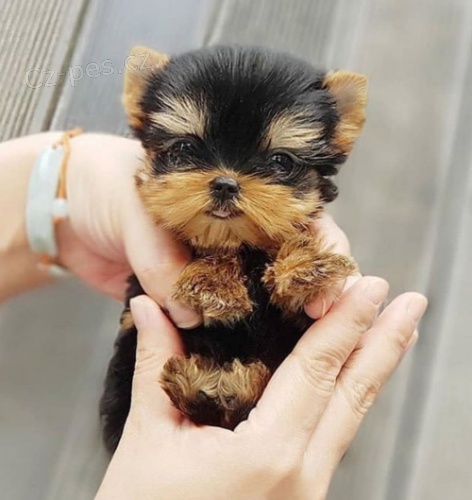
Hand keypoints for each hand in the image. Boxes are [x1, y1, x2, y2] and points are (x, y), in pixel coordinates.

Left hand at [55, 133, 349, 326]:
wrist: (64, 206)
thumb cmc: (107, 181)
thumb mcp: (139, 202)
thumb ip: (162, 254)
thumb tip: (190, 311)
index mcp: (239, 192)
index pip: (299, 217)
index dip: (321, 248)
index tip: (328, 282)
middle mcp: (235, 231)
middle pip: (288, 260)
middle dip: (309, 289)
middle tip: (319, 321)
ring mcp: (213, 264)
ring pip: (255, 292)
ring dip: (271, 316)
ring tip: (288, 343)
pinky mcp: (188, 291)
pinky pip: (215, 313)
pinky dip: (225, 331)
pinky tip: (237, 351)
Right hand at [95, 277, 426, 499]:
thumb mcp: (148, 437)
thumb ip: (157, 364)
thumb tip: (150, 307)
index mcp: (266, 455)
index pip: (317, 370)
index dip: (346, 322)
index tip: (371, 287)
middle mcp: (300, 476)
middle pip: (353, 394)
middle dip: (385, 342)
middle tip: (411, 303)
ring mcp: (307, 492)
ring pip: (351, 417)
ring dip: (375, 369)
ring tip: (396, 332)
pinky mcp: (300, 497)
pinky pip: (335, 437)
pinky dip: (350, 399)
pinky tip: (351, 380)